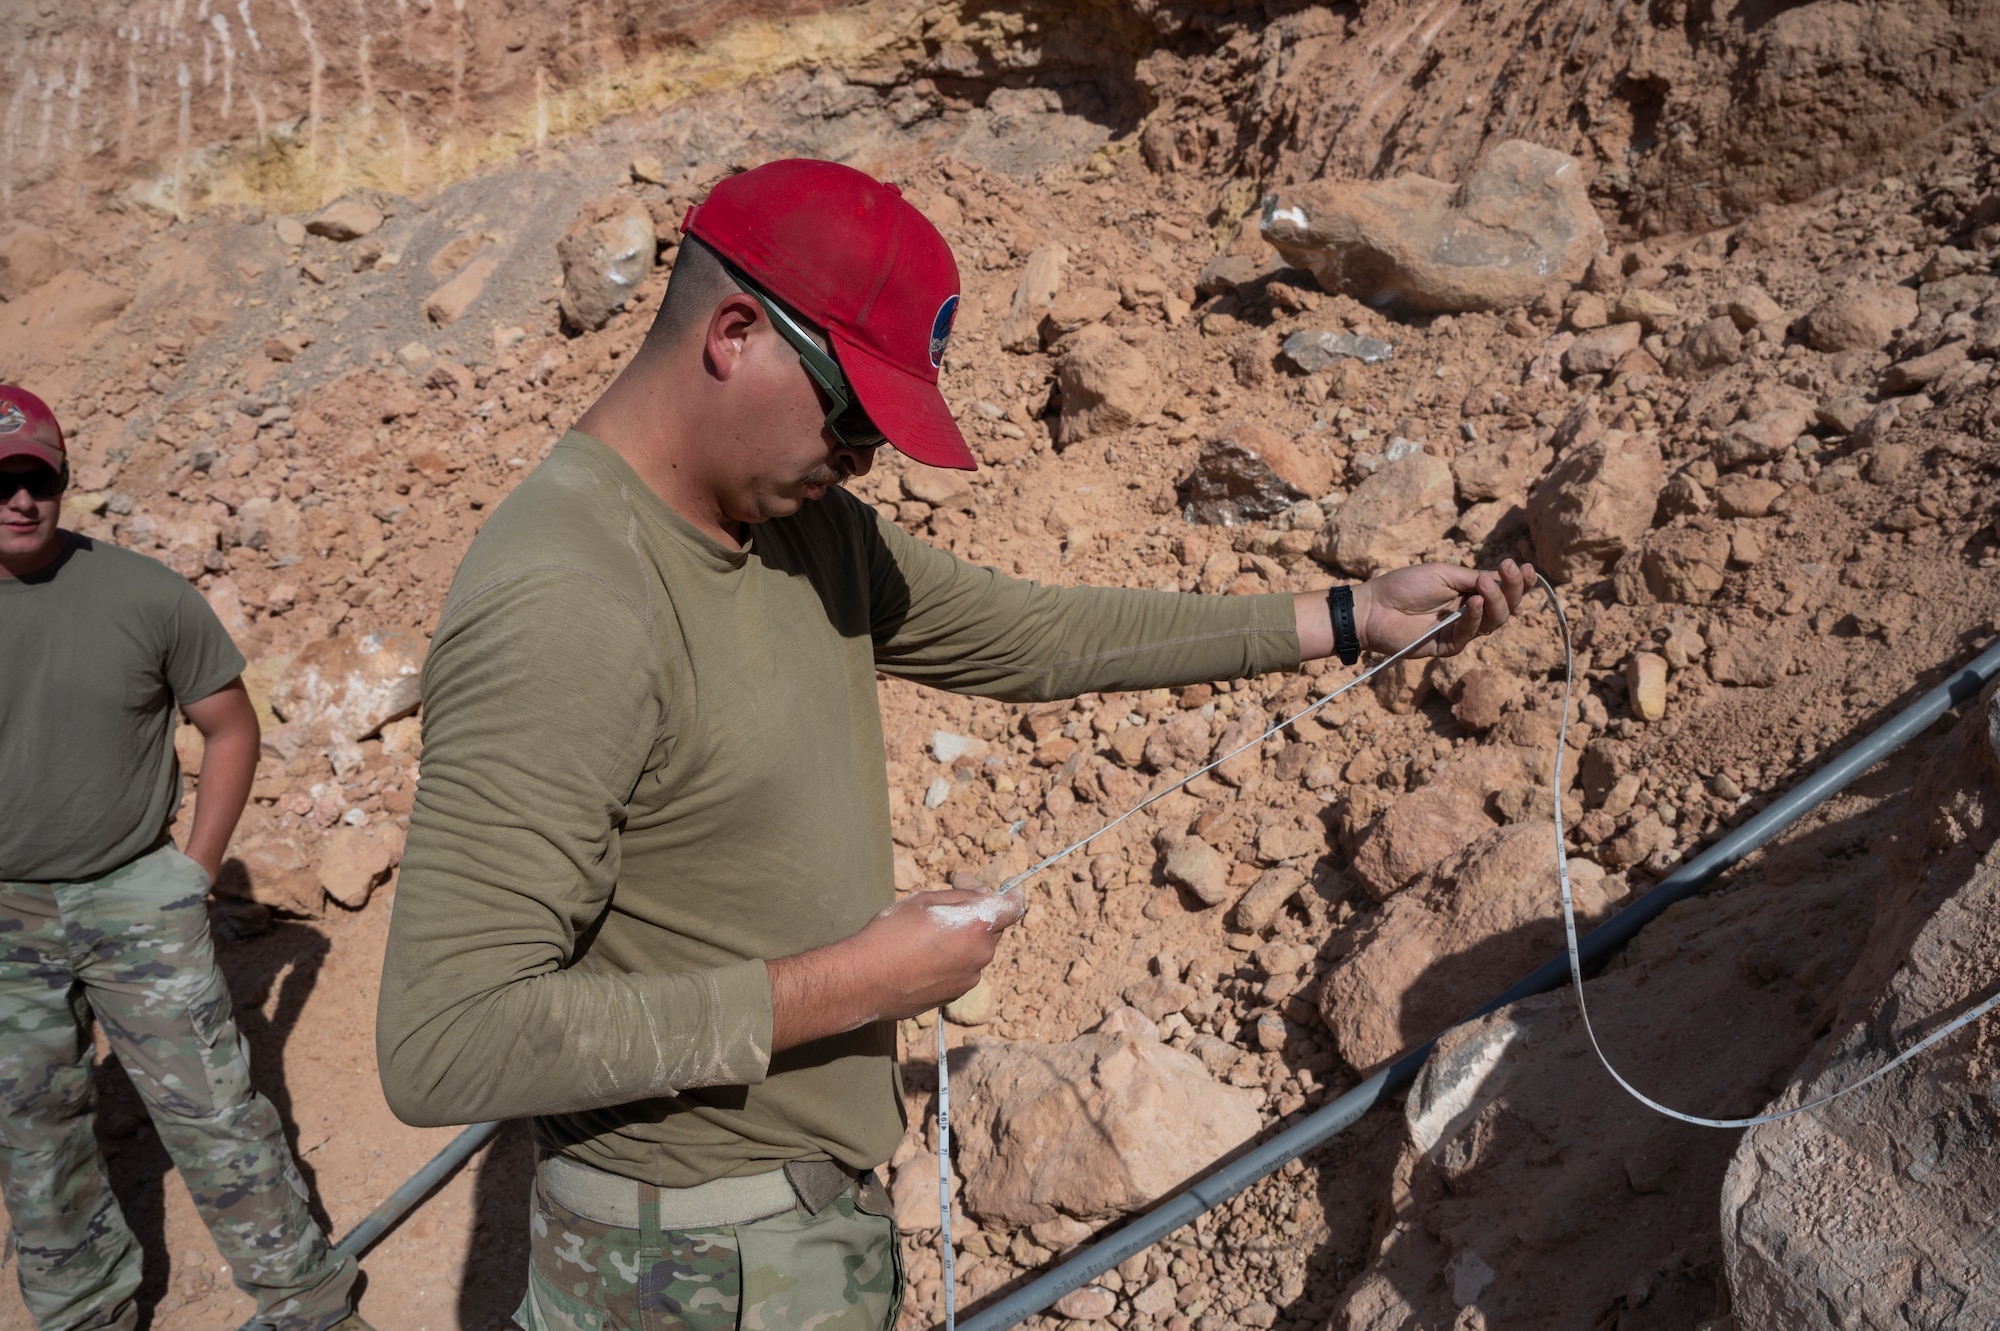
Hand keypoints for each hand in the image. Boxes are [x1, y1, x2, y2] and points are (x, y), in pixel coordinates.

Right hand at [767, 887, 1023, 1049]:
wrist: (864, 981)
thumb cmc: (891, 933)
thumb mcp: (924, 900)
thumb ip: (961, 895)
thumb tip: (981, 895)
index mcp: (978, 927)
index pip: (1013, 908)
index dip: (1008, 896)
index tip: (998, 892)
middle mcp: (981, 955)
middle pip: (991, 930)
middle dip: (975, 916)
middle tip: (944, 905)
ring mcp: (969, 979)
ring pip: (974, 952)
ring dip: (961, 940)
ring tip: (925, 933)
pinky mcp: (954, 997)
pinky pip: (961, 971)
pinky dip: (950, 961)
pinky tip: (920, 957)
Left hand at [1353, 558, 1532, 658]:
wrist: (1373, 607)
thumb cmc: (1404, 586)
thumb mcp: (1443, 573)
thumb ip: (1473, 578)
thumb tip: (1504, 577)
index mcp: (1470, 593)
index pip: (1503, 590)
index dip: (1518, 582)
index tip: (1526, 568)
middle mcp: (1470, 612)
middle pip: (1506, 607)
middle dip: (1512, 589)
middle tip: (1509, 570)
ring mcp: (1460, 630)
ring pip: (1494, 621)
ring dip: (1496, 601)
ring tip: (1484, 586)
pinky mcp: (1448, 646)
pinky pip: (1470, 633)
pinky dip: (1475, 616)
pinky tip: (1473, 602)